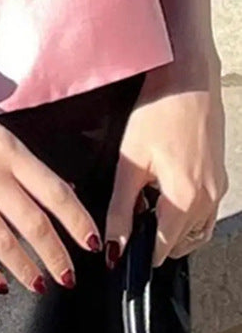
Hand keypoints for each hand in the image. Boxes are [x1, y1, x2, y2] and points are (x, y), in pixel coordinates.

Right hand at [0, 57, 102, 293]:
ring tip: (38, 283)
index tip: (90, 243)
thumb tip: (54, 189)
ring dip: (26, 269)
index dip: (78, 222)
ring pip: (5, 244)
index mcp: (6, 148)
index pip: (55, 193)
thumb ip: (18, 160)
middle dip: (57, 257)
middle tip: (68, 277)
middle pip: (35, 225)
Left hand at [104, 59, 227, 267]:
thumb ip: (121, 208)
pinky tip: (163, 187)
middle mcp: (209, 201)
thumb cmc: (159, 111)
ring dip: (170, 226)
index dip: (138, 253)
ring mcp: (218, 189)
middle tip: (130, 215)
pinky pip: (203, 210)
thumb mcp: (130, 161)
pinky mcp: (219, 176)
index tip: (119, 248)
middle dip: (154, 238)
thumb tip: (113, 247)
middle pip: (179, 243)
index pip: (163, 252)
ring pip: (194, 230)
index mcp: (186, 200)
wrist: (188, 79)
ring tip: (145, 200)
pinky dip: (184, 211)